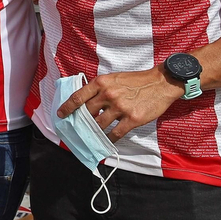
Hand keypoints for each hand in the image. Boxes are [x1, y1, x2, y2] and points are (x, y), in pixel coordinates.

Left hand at [57, 67, 184, 141]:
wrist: (160, 83)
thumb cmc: (136, 80)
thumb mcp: (114, 78)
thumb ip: (100, 88)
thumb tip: (87, 102)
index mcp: (102, 82)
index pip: (78, 97)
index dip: (67, 107)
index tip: (61, 114)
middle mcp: (108, 94)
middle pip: (87, 113)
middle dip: (81, 122)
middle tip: (77, 128)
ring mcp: (120, 107)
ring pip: (100, 125)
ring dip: (94, 132)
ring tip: (90, 137)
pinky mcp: (132, 119)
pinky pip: (115, 133)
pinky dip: (109, 139)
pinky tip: (106, 141)